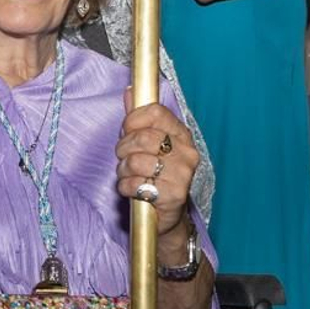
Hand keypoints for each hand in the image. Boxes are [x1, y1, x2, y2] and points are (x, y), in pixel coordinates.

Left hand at [116, 91, 198, 245]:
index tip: (127, 130)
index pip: (156, 112)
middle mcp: (187, 153)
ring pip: (137, 161)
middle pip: (144, 137)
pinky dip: (125, 187)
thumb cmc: (155, 177)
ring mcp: (182, 174)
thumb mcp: (147, 146)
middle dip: (124, 148)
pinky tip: (132, 190)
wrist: (167, 216)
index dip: (133, 120)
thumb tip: (130, 92)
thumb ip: (138, 119)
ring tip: (128, 175)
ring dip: (123, 170)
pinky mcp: (174, 195)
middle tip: (123, 157)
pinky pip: (136, 184)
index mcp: (181, 135)